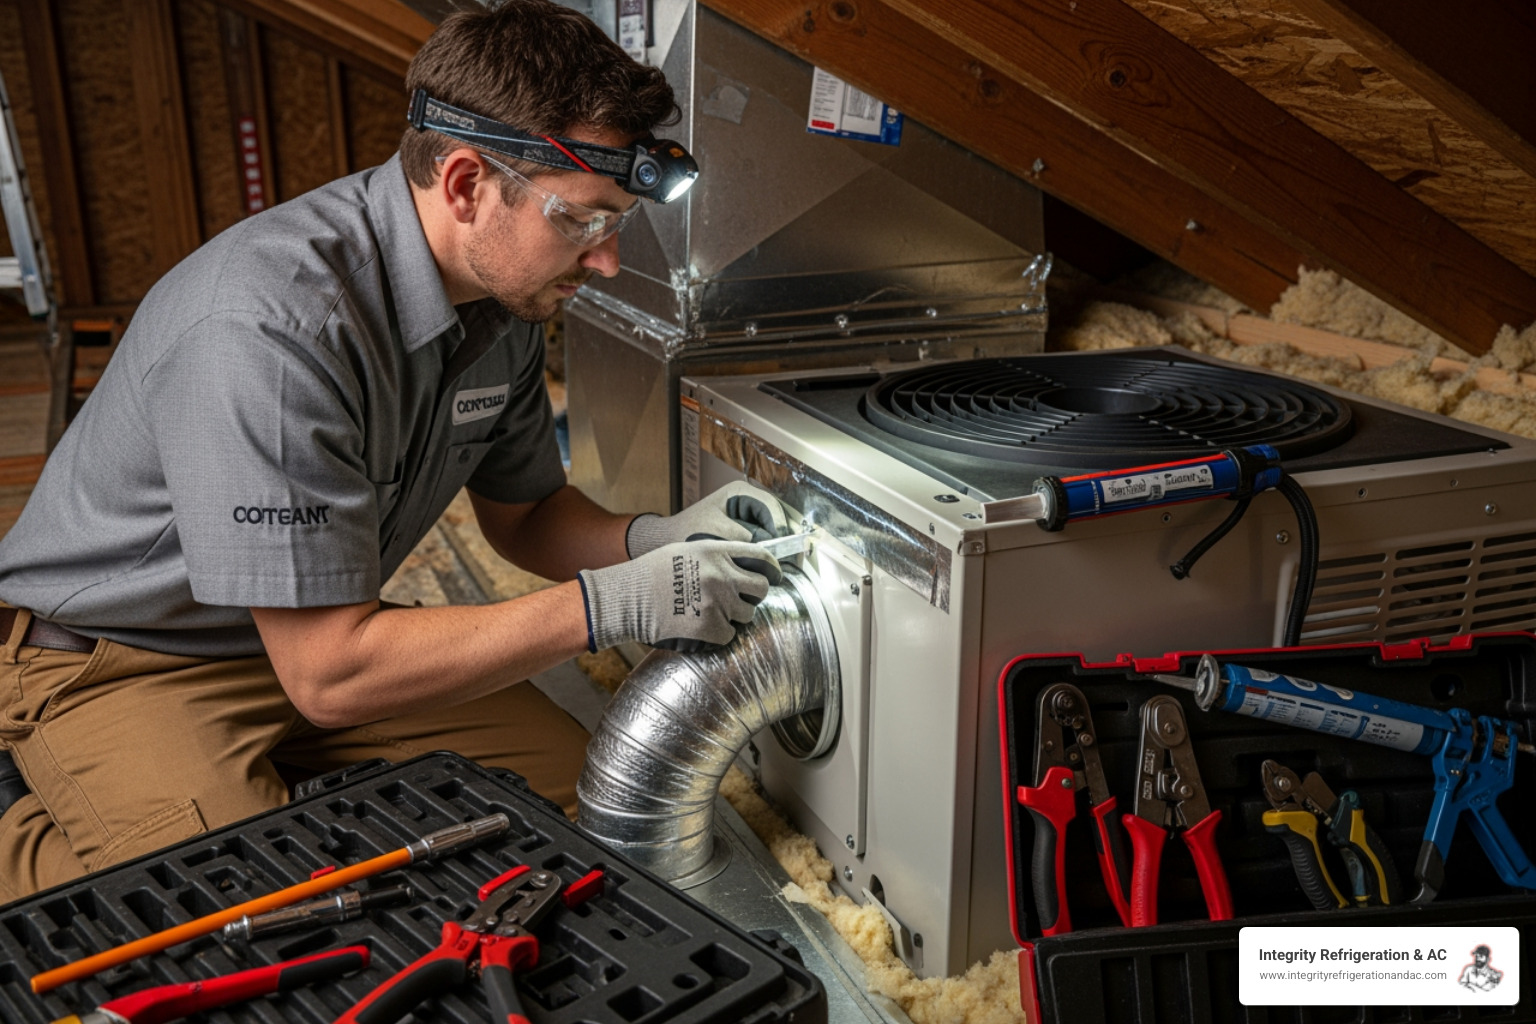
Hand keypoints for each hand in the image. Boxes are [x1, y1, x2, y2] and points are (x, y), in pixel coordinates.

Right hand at [578, 539, 782, 651]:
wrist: (627, 599)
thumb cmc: (652, 574)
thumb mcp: (687, 551)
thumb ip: (718, 555)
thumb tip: (747, 563)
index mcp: (717, 552)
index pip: (761, 558)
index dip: (772, 568)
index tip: (774, 575)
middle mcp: (722, 575)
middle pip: (761, 588)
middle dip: (754, 595)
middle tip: (740, 600)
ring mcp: (718, 603)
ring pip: (747, 615)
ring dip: (734, 616)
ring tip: (708, 612)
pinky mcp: (711, 628)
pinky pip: (730, 635)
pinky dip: (718, 634)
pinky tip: (699, 626)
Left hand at [625, 481, 787, 556]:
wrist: (668, 542)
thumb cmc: (688, 534)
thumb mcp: (717, 535)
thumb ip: (743, 540)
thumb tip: (768, 553)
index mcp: (740, 493)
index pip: (772, 508)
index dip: (782, 530)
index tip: (784, 552)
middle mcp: (749, 501)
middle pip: (778, 519)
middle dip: (783, 541)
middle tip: (789, 562)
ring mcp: (749, 516)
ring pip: (774, 532)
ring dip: (778, 549)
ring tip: (779, 568)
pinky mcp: (747, 531)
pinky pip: (765, 542)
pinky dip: (768, 554)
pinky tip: (768, 568)